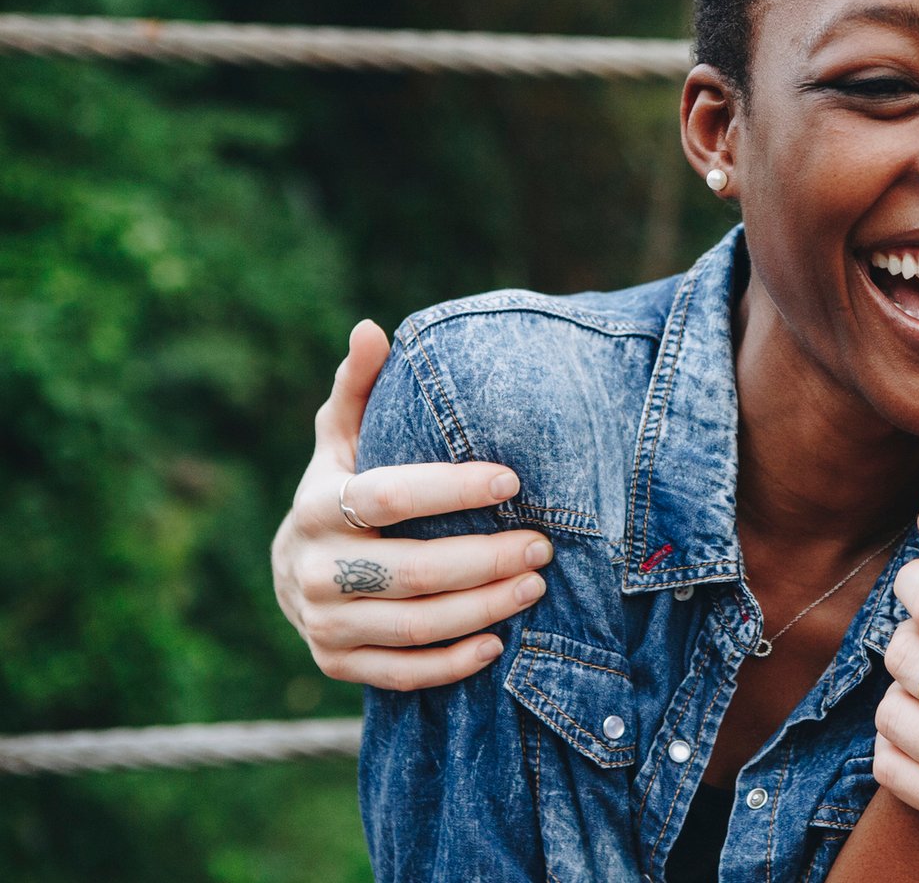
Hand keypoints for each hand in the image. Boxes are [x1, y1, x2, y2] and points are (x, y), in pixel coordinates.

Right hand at [270, 320, 553, 689]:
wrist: (293, 570)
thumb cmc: (339, 488)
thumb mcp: (342, 437)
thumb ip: (360, 386)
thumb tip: (372, 327)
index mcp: (318, 505)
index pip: (390, 497)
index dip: (452, 488)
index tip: (512, 480)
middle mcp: (314, 569)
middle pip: (412, 571)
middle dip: (486, 558)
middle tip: (543, 543)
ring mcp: (324, 623)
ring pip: (414, 625)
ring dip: (482, 608)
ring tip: (535, 585)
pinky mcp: (336, 664)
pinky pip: (401, 674)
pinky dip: (452, 663)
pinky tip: (498, 644)